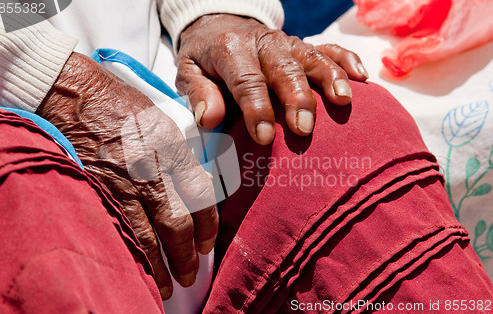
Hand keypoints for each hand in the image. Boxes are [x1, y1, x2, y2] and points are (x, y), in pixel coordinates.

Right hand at [36, 52, 217, 299]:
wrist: (77, 96)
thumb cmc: (122, 105)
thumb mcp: (164, 121)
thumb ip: (182, 155)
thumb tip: (198, 186)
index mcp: (173, 149)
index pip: (201, 197)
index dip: (207, 227)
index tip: (207, 244)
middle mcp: (152, 170)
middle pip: (177, 224)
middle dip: (186, 255)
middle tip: (190, 275)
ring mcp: (123, 183)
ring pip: (148, 235)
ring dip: (160, 265)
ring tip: (167, 285)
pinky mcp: (99, 190)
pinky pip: (119, 229)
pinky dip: (131, 252)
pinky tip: (137, 267)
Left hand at [176, 14, 368, 144]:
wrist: (219, 25)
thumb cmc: (205, 59)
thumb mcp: (189, 72)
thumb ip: (198, 94)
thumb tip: (210, 120)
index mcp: (231, 49)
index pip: (247, 81)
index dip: (257, 109)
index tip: (265, 138)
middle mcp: (263, 43)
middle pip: (284, 69)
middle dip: (297, 99)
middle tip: (304, 129)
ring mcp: (287, 43)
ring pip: (312, 57)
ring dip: (330, 78)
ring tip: (343, 101)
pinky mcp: (302, 46)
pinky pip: (329, 48)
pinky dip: (346, 60)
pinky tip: (361, 78)